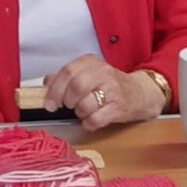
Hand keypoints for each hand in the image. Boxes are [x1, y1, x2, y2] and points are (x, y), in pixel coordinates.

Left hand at [43, 54, 166, 131]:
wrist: (139, 93)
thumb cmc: (109, 85)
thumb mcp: (88, 74)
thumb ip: (66, 77)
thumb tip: (47, 83)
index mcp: (92, 62)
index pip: (67, 71)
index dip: (55, 90)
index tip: (50, 102)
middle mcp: (103, 72)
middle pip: (76, 86)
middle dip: (67, 101)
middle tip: (68, 106)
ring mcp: (113, 89)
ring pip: (85, 105)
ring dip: (80, 113)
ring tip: (85, 111)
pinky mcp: (119, 107)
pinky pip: (95, 120)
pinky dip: (89, 123)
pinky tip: (92, 119)